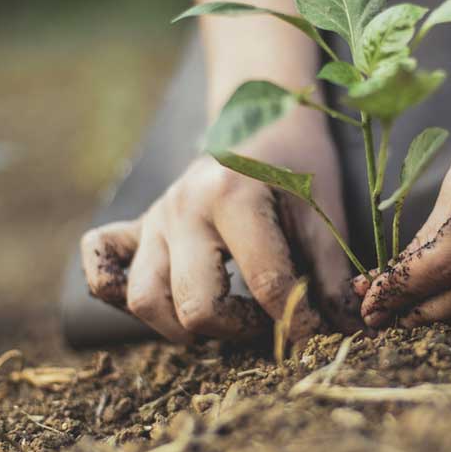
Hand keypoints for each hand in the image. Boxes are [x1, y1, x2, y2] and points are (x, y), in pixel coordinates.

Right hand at [81, 110, 360, 342]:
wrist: (262, 117)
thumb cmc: (297, 164)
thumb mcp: (323, 212)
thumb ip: (331, 274)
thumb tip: (349, 332)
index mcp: (232, 197)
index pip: (265, 285)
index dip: (298, 322)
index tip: (317, 334)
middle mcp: (182, 208)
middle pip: (194, 306)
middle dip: (238, 330)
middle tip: (267, 321)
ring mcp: (154, 218)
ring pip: (144, 300)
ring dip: (183, 326)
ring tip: (225, 317)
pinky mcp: (137, 226)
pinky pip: (101, 267)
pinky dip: (117, 292)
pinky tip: (163, 300)